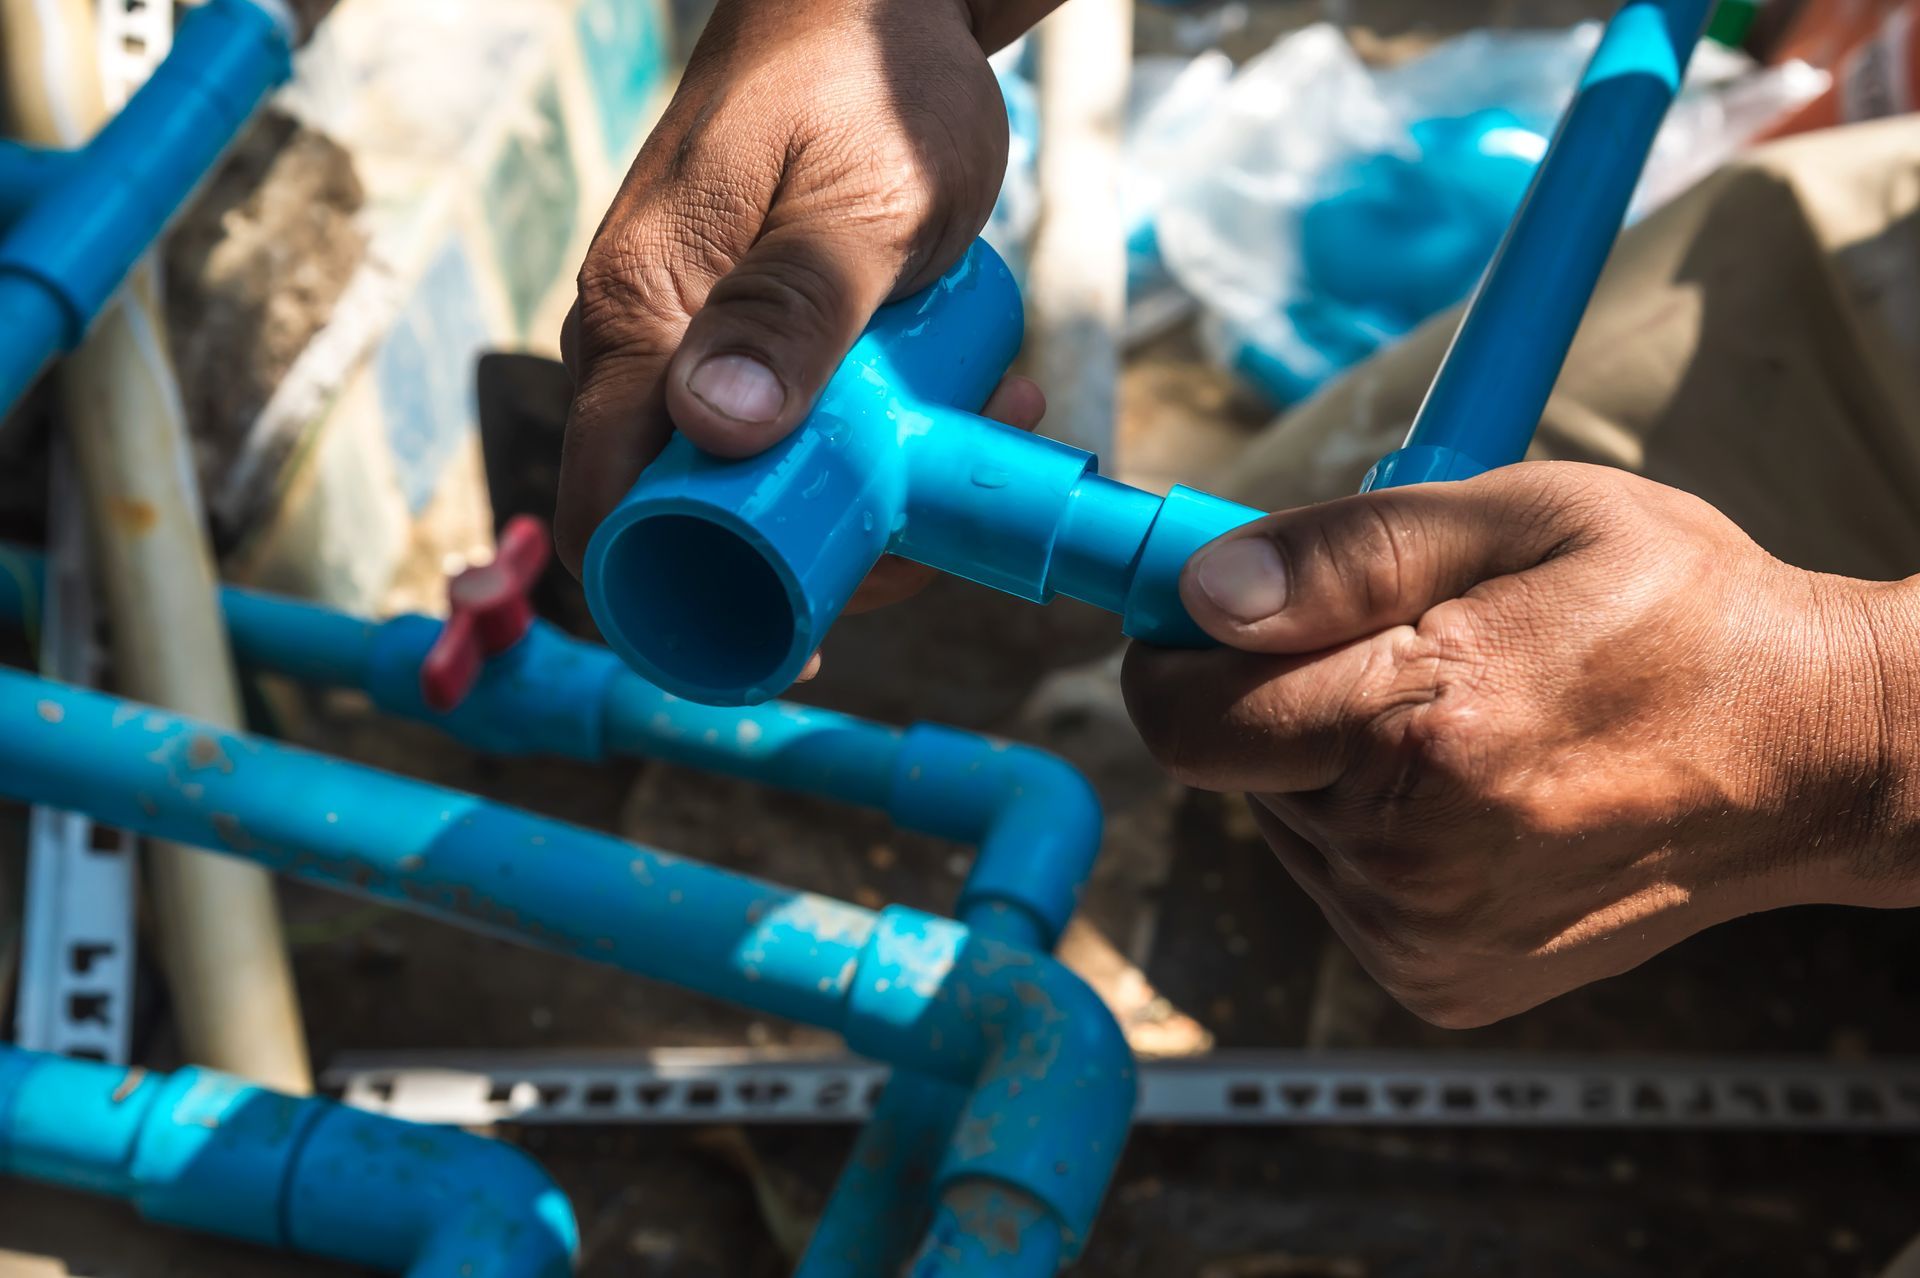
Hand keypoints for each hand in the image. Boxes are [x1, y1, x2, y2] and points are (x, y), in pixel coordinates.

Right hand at [556, 0, 1040, 608]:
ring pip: (750, 476)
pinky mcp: (748, 328)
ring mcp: (693, 337)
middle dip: (810, 548)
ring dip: (859, 493)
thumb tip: (718, 429)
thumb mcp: (860, 201)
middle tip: (924, 527)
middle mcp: (643, 339)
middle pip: (687, 514)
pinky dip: (867, 441)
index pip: (609, 505)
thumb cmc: (867, 77)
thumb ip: (795, 308)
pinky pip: (788, 421)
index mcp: (639, 317)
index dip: (684, 595)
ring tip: (973, 439)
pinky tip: (963, 406)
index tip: (799, 634)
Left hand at [1123, 463, 1919, 1026]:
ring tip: (1461, 721)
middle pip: (1230, 766)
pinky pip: (1338, 884)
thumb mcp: (1524, 518)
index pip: (1188, 718)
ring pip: (1283, 822)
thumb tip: (1202, 596)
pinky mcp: (1437, 980)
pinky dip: (1373, 833)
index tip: (1207, 611)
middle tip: (1391, 651)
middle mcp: (1410, 855)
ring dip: (1329, 767)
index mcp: (1427, 724)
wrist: (1809, 756)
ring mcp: (1423, 933)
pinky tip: (1473, 794)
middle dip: (1274, 698)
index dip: (1175, 654)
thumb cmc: (1676, 611)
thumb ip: (1346, 554)